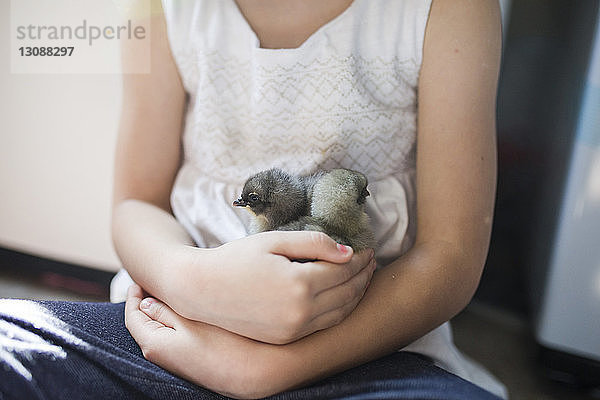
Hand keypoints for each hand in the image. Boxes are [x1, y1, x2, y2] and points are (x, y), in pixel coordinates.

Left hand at [125, 284, 292, 398]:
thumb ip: (164, 309)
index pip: (133, 317)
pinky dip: (173, 324)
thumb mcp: (191, 318)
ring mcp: (176, 362)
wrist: (253, 372)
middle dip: (145, 304)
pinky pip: (173, 339)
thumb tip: (145, 303)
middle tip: (152, 284)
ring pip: (159, 332)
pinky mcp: (191, 363)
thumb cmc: (223, 342)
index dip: (133, 296)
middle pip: (144, 325)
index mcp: (154, 344)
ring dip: (160, 313)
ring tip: (170, 294)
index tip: (138, 281)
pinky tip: (187, 313)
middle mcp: (161, 357)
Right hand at [171, 230, 374, 343]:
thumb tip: (347, 252)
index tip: (368, 249)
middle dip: (364, 275)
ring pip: (340, 313)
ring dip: (356, 295)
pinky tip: (343, 298)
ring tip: (364, 278)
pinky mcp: (286, 338)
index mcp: (299, 284)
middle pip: (346, 292)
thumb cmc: (235, 258)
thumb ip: (313, 243)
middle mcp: (300, 312)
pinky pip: (323, 326)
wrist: (201, 290)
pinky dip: (340, 311)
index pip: (343, 270)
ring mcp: (293, 329)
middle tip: (372, 261)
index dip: (360, 259)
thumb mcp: (273, 240)